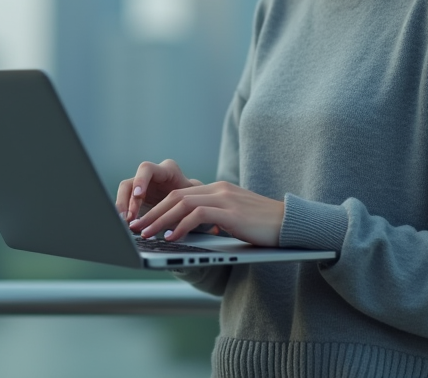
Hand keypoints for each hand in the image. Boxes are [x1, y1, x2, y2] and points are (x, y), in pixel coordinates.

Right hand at [115, 159, 200, 223]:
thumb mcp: (194, 199)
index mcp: (168, 170)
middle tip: (129, 217)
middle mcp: (152, 175)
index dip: (140, 181)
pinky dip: (125, 213)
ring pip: (125, 192)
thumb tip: (182, 214)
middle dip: (127, 201)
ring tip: (128, 223)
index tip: (139, 196)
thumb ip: (187, 204)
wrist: (193, 203)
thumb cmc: (196, 199)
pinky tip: (129, 223)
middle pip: (130, 182)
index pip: (147, 169)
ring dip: (123, 208)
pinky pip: (126, 202)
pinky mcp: (138, 195)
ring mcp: (143, 184)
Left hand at [129, 181, 285, 247]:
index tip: (144, 222)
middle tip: (136, 228)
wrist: (291, 224)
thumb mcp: (234, 220)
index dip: (159, 208)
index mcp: (218, 189)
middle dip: (153, 213)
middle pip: (176, 196)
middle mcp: (218, 189)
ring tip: (147, 235)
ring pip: (182, 203)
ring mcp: (224, 198)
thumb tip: (190, 232)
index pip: (180, 194)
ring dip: (161, 220)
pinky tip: (172, 238)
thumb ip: (214, 220)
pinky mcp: (231, 210)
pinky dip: (181, 226)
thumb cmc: (264, 227)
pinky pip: (198, 214)